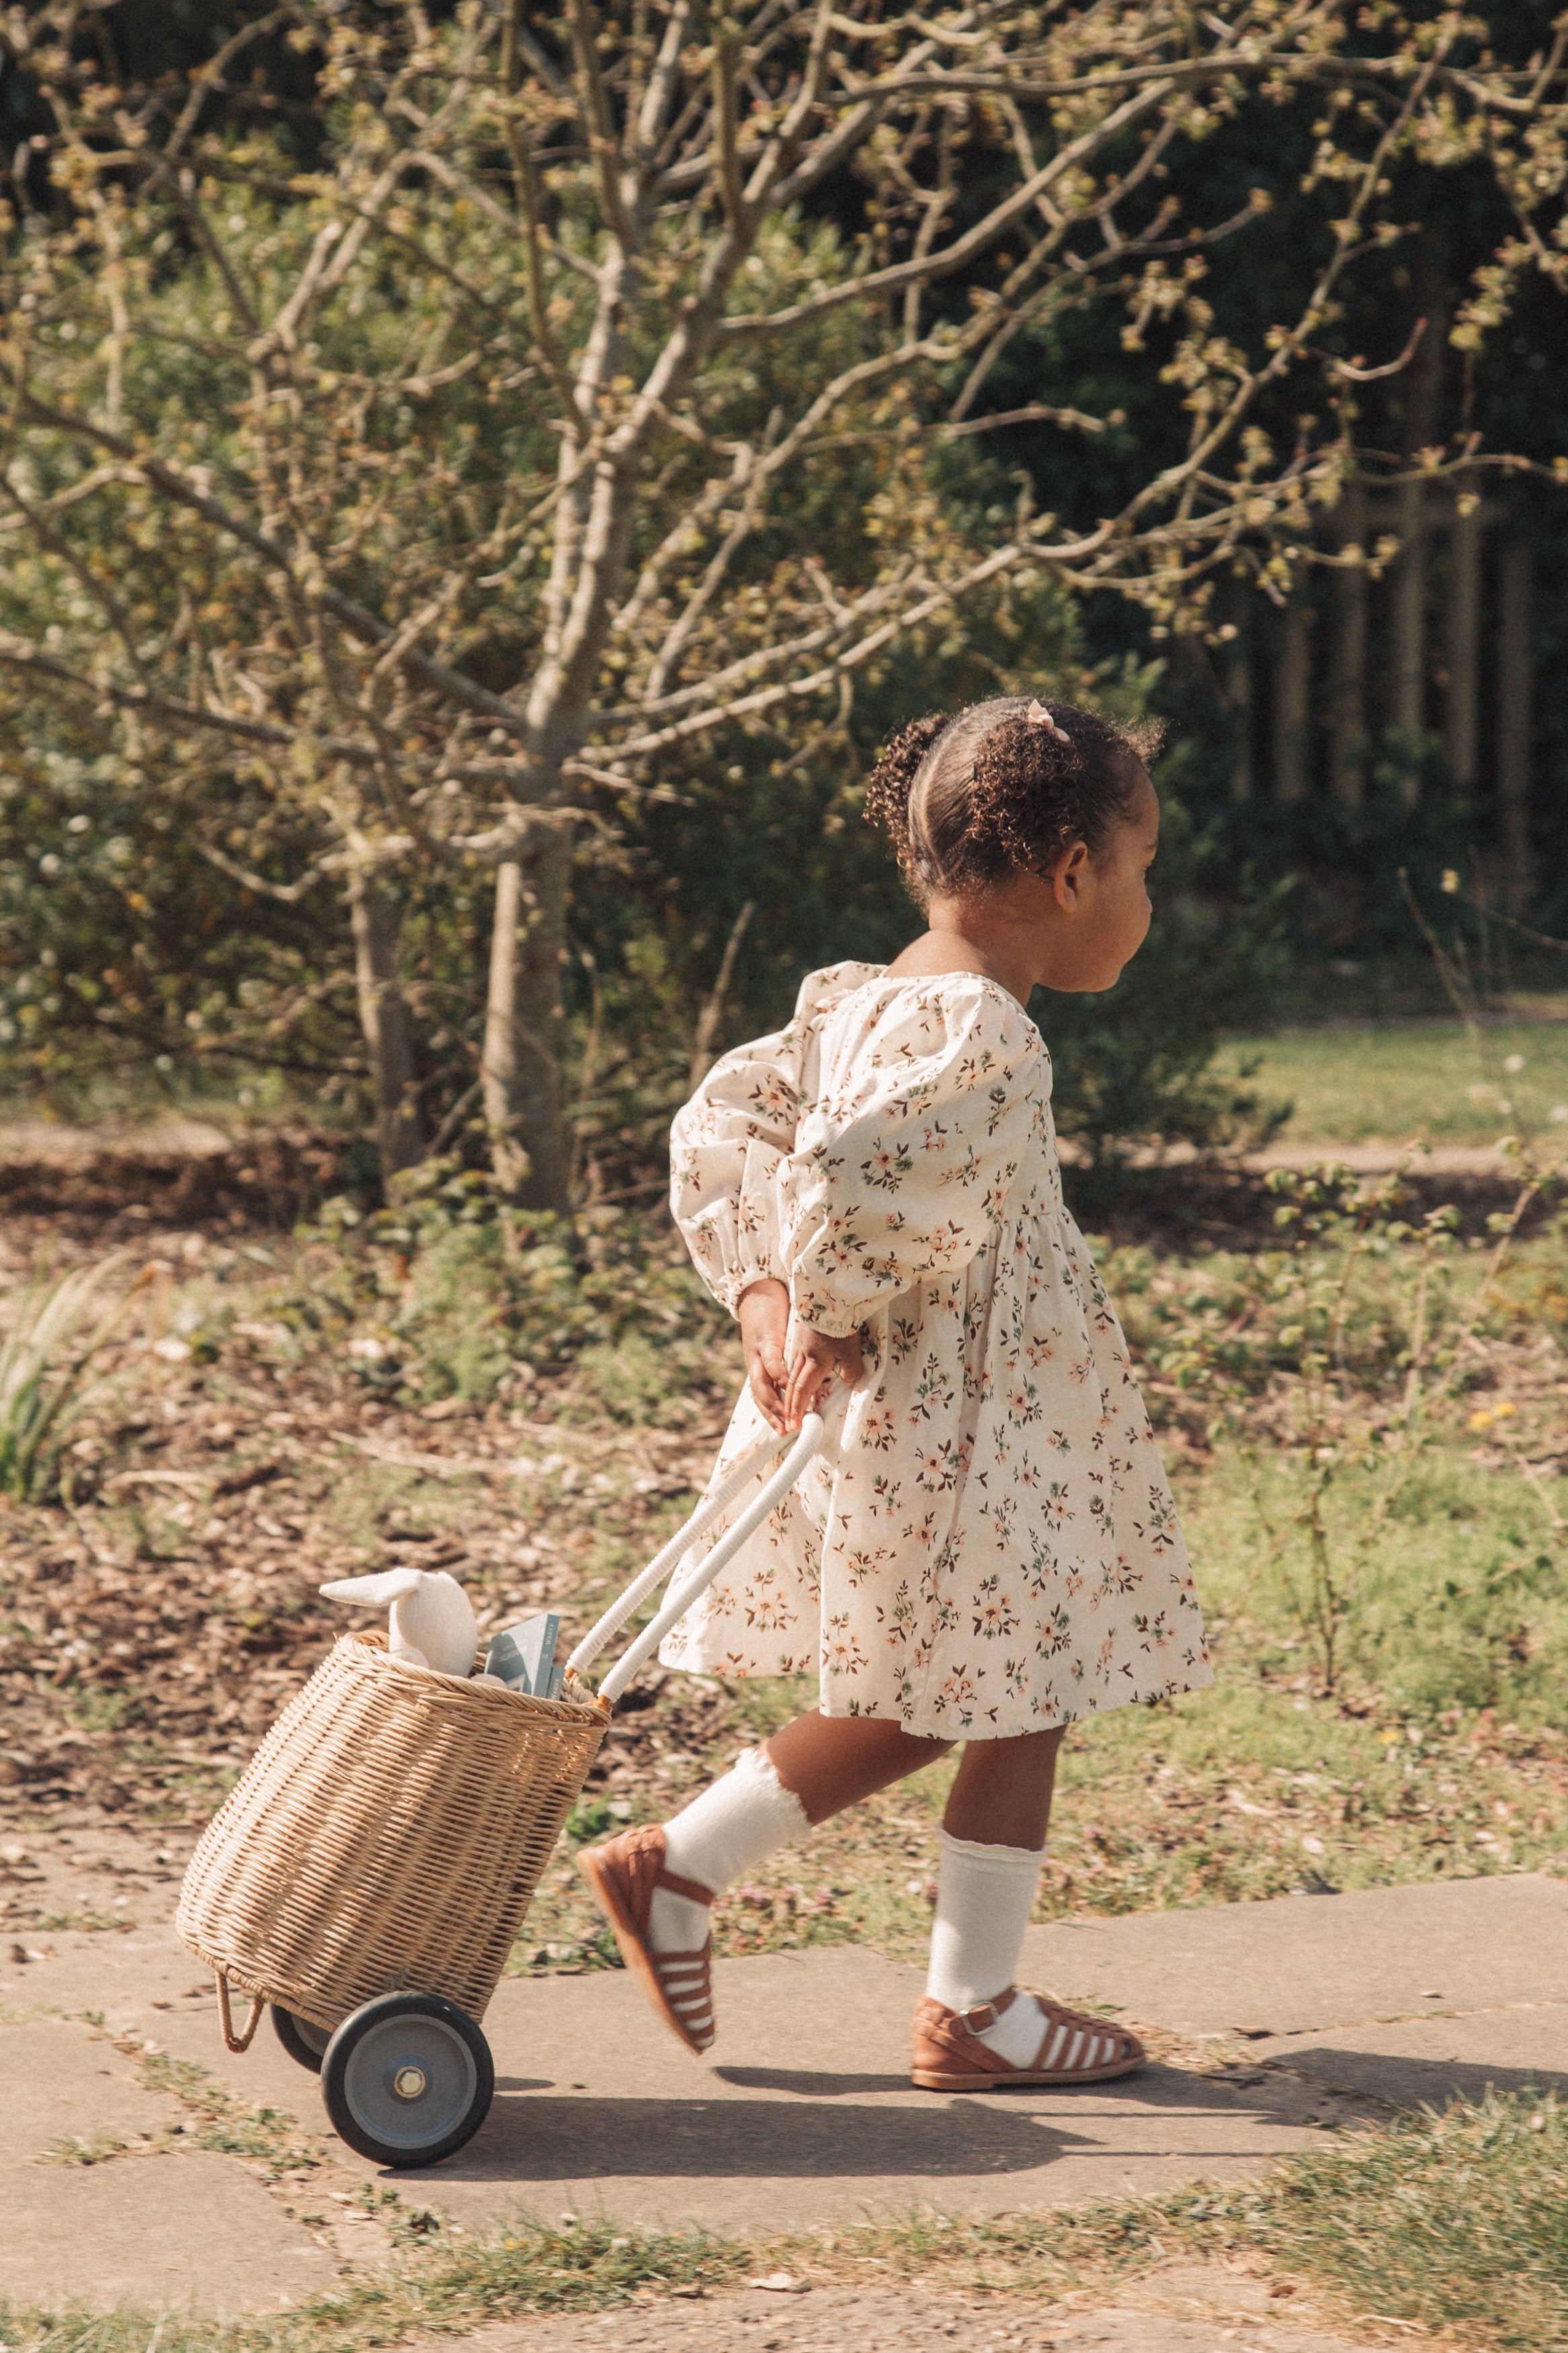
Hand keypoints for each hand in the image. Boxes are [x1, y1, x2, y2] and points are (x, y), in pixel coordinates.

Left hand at [737, 1278, 790, 1431]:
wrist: (757, 1290)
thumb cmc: (772, 1318)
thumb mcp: (778, 1345)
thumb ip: (787, 1363)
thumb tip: (803, 1380)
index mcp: (759, 1367)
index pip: (763, 1398)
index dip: (772, 1416)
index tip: (785, 1431)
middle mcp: (755, 1364)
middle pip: (760, 1398)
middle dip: (773, 1417)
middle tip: (786, 1431)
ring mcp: (757, 1353)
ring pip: (762, 1385)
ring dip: (773, 1403)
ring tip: (787, 1415)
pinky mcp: (765, 1339)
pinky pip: (770, 1361)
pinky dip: (778, 1374)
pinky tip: (788, 1383)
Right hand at [783, 1319, 863, 1428]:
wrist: (831, 1296)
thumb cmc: (841, 1324)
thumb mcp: (851, 1350)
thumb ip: (850, 1370)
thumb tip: (847, 1383)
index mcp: (816, 1361)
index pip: (803, 1390)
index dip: (798, 1408)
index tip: (794, 1424)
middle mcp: (805, 1355)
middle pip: (793, 1384)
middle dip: (790, 1406)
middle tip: (789, 1424)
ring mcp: (802, 1344)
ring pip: (792, 1373)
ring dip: (791, 1392)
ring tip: (791, 1407)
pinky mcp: (804, 1336)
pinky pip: (796, 1362)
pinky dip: (794, 1376)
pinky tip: (797, 1379)